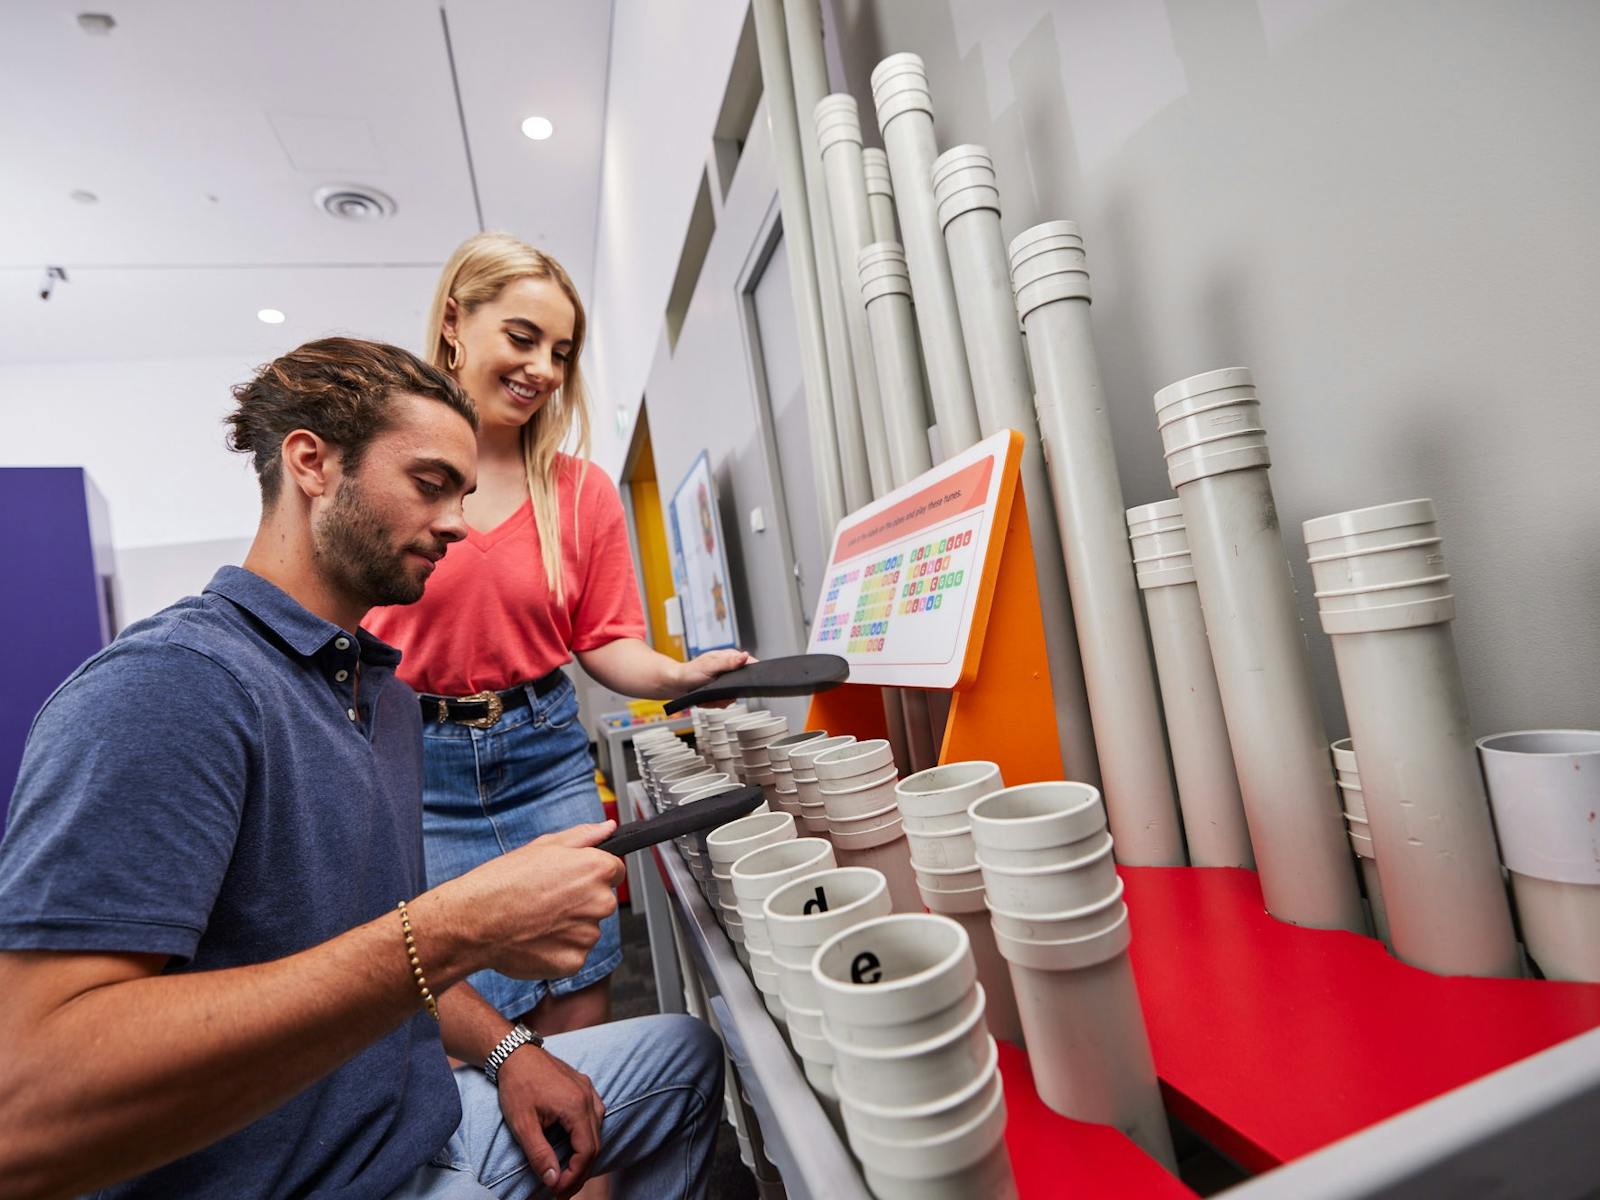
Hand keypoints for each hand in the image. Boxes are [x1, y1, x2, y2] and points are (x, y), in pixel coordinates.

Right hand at [424, 823, 625, 981]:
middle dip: (581, 901)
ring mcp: (588, 935)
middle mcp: (599, 902)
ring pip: (587, 929)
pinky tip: (535, 938)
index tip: (571, 880)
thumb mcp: (544, 846)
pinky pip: (574, 952)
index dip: (591, 874)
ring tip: (537, 919)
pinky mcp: (574, 961)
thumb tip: (608, 828)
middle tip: (547, 900)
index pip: (614, 871)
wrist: (474, 921)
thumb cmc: (503, 882)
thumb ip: (584, 836)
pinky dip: (558, 949)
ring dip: (569, 926)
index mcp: (596, 870)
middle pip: (601, 901)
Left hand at [496, 1043, 605, 1198]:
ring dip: (585, 1156)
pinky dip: (587, 1137)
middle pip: (595, 1144)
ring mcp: (589, 1090)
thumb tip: (552, 1180)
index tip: (557, 1190)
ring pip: (598, 1132)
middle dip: (580, 1172)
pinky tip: (574, 1146)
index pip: (587, 1151)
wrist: (515, 1053)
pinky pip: (595, 1117)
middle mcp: (588, 1098)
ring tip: (567, 1174)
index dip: (574, 1176)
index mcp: (576, 1107)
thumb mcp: (523, 1124)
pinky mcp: (584, 1087)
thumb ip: (539, 1154)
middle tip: (562, 1191)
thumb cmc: (517, 1086)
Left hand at [671, 648, 751, 696]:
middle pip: (744, 684)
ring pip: (735, 696)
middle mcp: (730, 670)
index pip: (751, 664)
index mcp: (730, 658)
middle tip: (717, 691)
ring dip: (721, 699)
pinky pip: (726, 702)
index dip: (751, 674)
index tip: (743, 682)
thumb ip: (728, 662)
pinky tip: (707, 699)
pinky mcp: (721, 692)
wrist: (677, 685)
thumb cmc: (690, 672)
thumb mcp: (710, 665)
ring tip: (709, 695)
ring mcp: (726, 682)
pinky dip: (716, 703)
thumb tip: (745, 657)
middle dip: (731, 692)